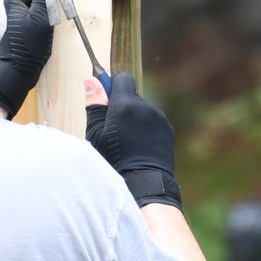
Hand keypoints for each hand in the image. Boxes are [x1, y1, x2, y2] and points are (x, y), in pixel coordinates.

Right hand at [84, 73, 181, 207]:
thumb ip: (95, 104)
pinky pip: (153, 122)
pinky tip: (139, 147)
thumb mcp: (95, 134)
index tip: (106, 101)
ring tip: (127, 142)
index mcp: (125, 104)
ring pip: (143, 110)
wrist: (143, 182)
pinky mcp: (167, 130)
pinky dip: (146, 130)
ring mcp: (159, 118)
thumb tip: (92, 80)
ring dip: (134, 119)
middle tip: (113, 129)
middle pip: (132, 96)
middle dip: (122, 106)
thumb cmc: (114, 160)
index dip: (112, 86)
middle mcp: (145, 107)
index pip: (122, 78)